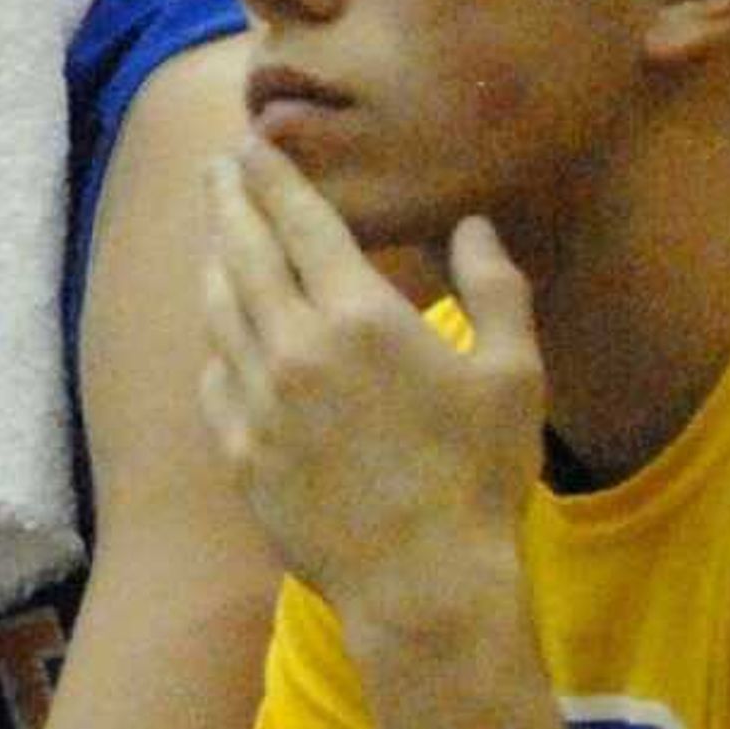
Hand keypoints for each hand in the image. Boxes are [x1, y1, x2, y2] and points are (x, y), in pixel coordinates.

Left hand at [198, 143, 538, 627]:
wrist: (422, 583)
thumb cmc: (479, 479)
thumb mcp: (514, 375)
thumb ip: (494, 289)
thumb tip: (475, 227)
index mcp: (360, 319)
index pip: (301, 224)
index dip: (273, 178)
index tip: (252, 145)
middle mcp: (293, 350)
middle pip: (243, 256)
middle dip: (228, 202)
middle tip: (217, 168)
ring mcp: (256, 403)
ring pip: (220, 314)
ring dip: (216, 265)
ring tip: (217, 237)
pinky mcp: (238, 454)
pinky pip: (215, 380)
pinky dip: (216, 344)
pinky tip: (222, 332)